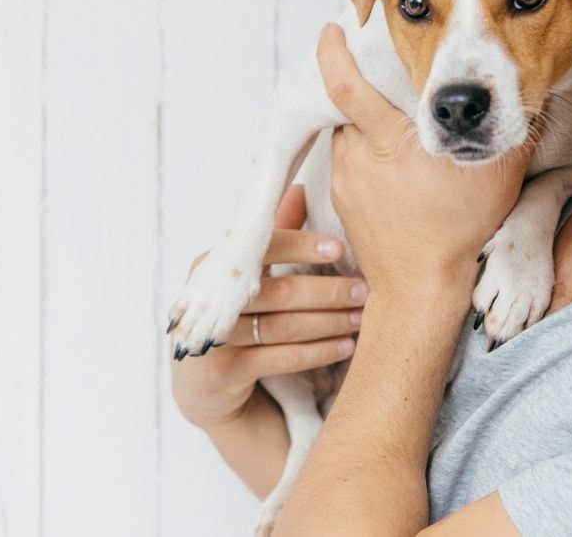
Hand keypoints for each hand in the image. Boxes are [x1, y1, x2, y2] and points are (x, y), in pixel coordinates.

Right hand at [169, 183, 364, 429]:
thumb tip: (304, 186)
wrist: (205, 384)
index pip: (262, 248)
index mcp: (214, 265)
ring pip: (284, 327)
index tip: (341, 247)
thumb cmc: (238, 316)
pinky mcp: (224, 373)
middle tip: (366, 290)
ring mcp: (215, 338)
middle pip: (279, 291)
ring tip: (362, 318)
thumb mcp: (251, 275)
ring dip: (330, 322)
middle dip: (328, 290)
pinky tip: (346, 347)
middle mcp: (211, 300)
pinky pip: (281, 359)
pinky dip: (318, 352)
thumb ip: (275, 235)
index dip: (302, 246)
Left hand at [315, 22, 532, 298]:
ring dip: (363, 126)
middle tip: (378, 75)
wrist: (422, 288)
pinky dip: (363, 155)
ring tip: (392, 128)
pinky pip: (347, 163)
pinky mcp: (342, 202)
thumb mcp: (499, 176)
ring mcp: (346, 181)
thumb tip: (529, 91)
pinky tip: (389, 166)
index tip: (330, 29)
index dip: (332, 54)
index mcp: (389, 141)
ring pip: (346, 135)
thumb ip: (508, 129)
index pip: (346, 86)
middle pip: (348, 107)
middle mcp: (358, 157)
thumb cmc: (461, 230)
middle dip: (359, 88)